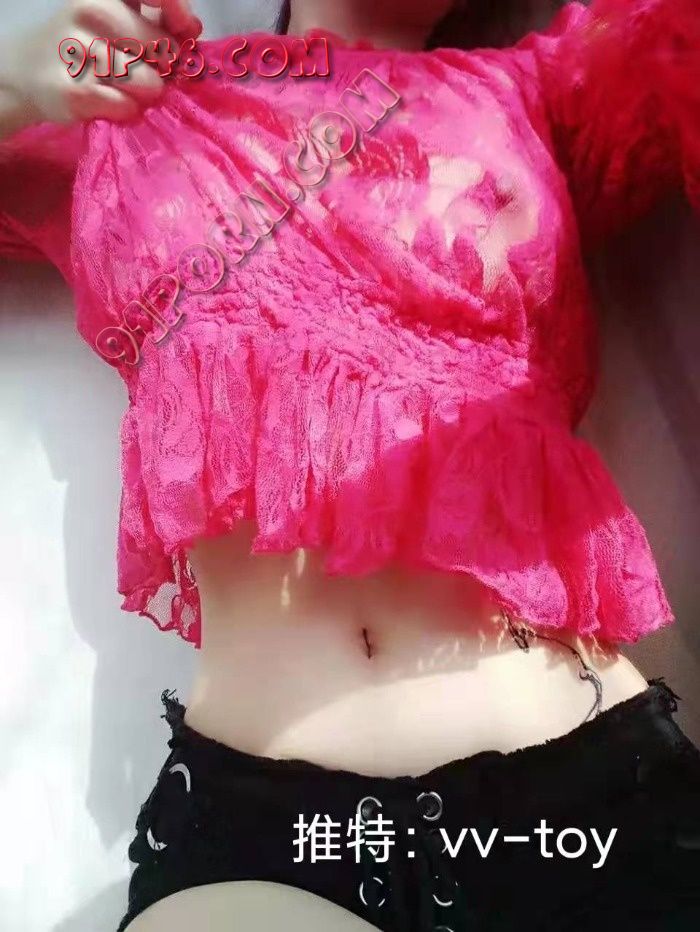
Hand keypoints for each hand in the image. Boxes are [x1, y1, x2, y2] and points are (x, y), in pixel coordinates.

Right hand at [0, 0, 202, 130]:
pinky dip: (128, 110)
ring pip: (148, 83)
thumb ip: (157, 20)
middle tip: (148, 72)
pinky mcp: (74, 91)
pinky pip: (127, 107)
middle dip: (166, 68)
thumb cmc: (86, 46)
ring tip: (127, 89)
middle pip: (162, 48)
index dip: (179, 11)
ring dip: (147, 93)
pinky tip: (112, 102)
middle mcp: (90, 12)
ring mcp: (78, 50)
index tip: (188, 31)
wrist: (27, 72)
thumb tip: (192, 29)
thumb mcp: (116, 21)